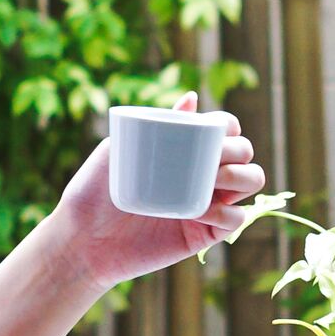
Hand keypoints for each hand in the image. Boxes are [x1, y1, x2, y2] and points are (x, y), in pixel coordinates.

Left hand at [50, 93, 275, 290]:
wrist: (83, 239)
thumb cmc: (95, 190)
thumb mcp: (119, 149)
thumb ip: (155, 123)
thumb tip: (191, 96)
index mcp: (185, 150)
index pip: (225, 130)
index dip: (229, 126)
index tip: (216, 129)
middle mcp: (202, 174)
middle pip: (244, 153)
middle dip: (238, 151)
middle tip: (213, 159)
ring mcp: (207, 203)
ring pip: (251, 182)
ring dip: (242, 177)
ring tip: (214, 181)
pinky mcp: (204, 234)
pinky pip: (236, 221)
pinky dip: (229, 213)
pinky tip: (205, 211)